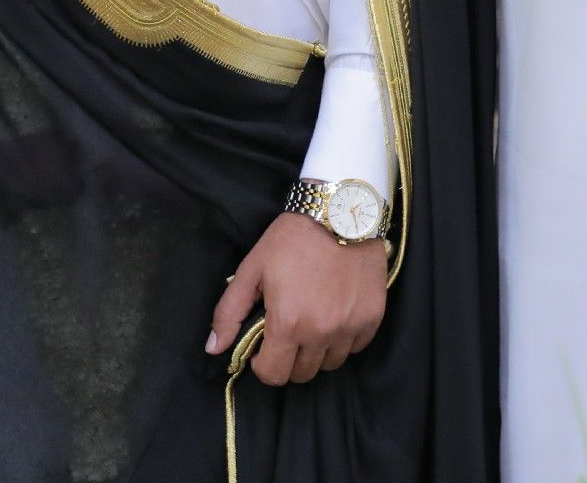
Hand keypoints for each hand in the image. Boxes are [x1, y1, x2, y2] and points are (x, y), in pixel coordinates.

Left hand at [205, 212, 387, 385]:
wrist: (341, 210)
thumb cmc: (293, 238)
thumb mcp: (253, 268)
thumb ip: (229, 311)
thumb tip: (213, 348)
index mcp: (288, 323)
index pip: (273, 375)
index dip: (263, 365)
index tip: (264, 347)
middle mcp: (321, 332)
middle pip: (302, 374)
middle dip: (289, 358)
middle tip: (288, 331)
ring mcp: (351, 327)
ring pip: (330, 364)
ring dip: (318, 351)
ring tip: (313, 322)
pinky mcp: (373, 318)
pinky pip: (355, 347)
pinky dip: (343, 339)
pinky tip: (335, 314)